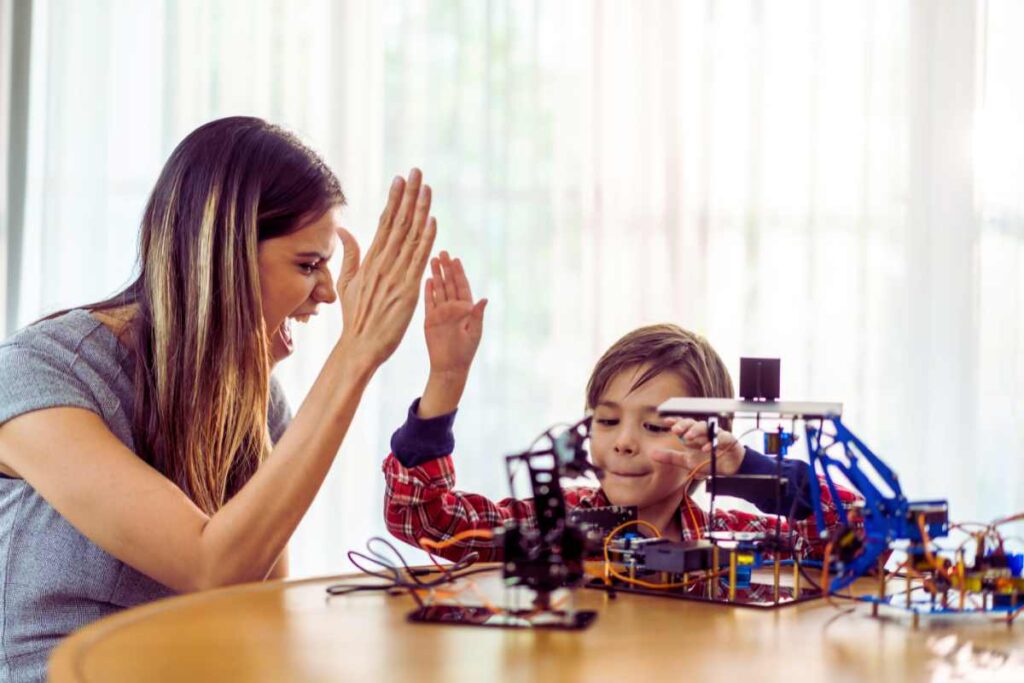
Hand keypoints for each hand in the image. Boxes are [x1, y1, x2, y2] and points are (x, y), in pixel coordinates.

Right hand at [334, 169, 435, 368]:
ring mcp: (396, 275)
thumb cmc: (355, 317)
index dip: (394, 200)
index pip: (384, 223)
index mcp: (370, 260)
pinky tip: (432, 220)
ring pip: (410, 236)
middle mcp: (383, 263)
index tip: (400, 179)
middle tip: (416, 171)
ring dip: (420, 210)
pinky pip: (419, 260)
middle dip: (408, 195)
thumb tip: (343, 229)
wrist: (360, 345)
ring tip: (426, 187)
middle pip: (398, 222)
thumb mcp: (346, 283)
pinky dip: (426, 239)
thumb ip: (349, 255)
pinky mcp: (408, 289)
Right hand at [417, 252, 486, 418]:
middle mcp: (454, 308)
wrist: (449, 367)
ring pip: (438, 289)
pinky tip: (428, 279)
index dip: (459, 273)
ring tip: (432, 260)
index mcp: (466, 309)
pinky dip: (428, 290)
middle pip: (449, 284)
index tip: (455, 259)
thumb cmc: (465, 352)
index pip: (462, 286)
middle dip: (446, 268)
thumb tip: (484, 299)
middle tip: (442, 252)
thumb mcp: (474, 332)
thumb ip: (477, 315)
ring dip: (436, 275)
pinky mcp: (430, 319)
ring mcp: (441, 312)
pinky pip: (429, 301)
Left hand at [648, 418, 745, 478]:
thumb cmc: (708, 460)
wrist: (730, 469)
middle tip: (675, 430)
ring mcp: (716, 435)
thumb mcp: (687, 461)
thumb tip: (652, 454)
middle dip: (684, 425)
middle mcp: (704, 432)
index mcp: (694, 435)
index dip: (675, 421)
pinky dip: (714, 442)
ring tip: (688, 437)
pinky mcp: (728, 441)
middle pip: (693, 423)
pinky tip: (706, 448)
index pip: (684, 424)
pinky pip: (721, 438)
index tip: (666, 421)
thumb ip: (671, 457)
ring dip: (696, 431)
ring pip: (706, 428)